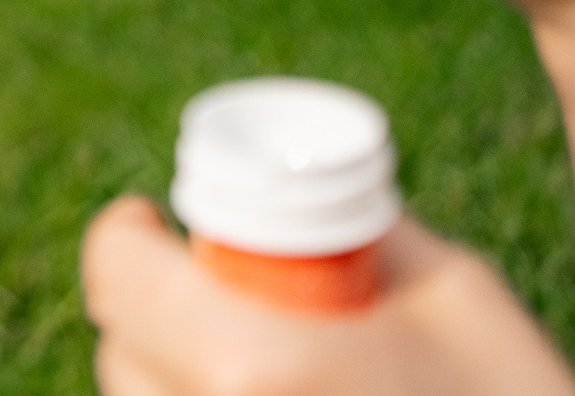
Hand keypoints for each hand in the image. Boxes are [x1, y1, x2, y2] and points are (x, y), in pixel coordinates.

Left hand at [80, 197, 574, 394]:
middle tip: (199, 289)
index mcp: (255, 367)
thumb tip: (300, 197)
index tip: (145, 220)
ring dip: (165, 376)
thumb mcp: (455, 293)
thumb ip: (359, 229)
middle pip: (121, 355)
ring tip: (235, 359)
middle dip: (148, 312)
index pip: (119, 279)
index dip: (120, 237)